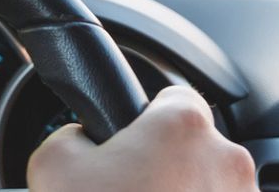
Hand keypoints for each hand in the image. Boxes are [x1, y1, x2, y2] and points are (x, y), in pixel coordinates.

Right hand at [28, 86, 257, 191]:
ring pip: (210, 190)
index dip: (144, 120)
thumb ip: (70, 136)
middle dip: (164, 168)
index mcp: (183, 127)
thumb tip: (82, 141)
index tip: (128, 144)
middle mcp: (227, 162)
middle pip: (194, 149)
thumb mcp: (52, 165)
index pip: (173, 96)